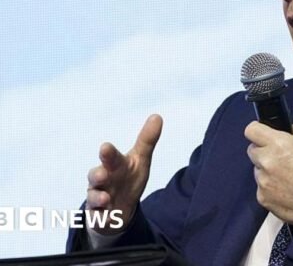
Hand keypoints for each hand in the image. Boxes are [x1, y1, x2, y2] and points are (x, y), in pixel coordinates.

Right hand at [86, 114, 162, 234]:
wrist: (118, 206)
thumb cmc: (128, 177)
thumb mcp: (140, 160)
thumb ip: (147, 140)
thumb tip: (157, 116)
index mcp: (114, 164)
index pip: (111, 157)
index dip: (108, 153)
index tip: (105, 147)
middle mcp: (103, 180)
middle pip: (96, 175)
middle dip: (97, 174)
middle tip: (102, 173)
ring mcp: (98, 197)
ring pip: (93, 197)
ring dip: (98, 197)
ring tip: (105, 198)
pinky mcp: (98, 216)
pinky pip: (97, 217)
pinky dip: (101, 217)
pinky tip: (107, 218)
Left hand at [245, 121, 292, 224]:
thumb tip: (288, 129)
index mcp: (278, 144)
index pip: (252, 130)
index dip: (258, 130)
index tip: (263, 133)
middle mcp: (266, 161)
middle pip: (253, 150)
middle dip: (264, 151)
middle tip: (281, 157)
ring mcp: (263, 181)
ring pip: (257, 169)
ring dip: (267, 170)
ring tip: (287, 176)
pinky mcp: (263, 197)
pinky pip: (261, 187)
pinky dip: (270, 187)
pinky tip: (286, 188)